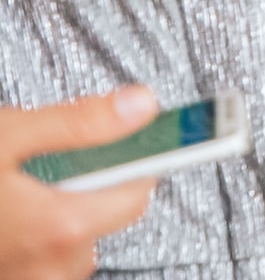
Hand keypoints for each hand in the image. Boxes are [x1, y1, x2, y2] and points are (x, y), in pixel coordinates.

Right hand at [0, 88, 158, 279]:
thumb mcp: (7, 134)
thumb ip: (80, 122)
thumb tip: (141, 106)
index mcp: (59, 227)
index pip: (138, 193)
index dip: (137, 160)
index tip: (144, 140)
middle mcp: (49, 268)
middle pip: (104, 220)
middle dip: (87, 186)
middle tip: (46, 160)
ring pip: (71, 244)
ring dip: (55, 215)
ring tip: (12, 188)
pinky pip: (40, 264)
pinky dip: (31, 238)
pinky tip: (5, 214)